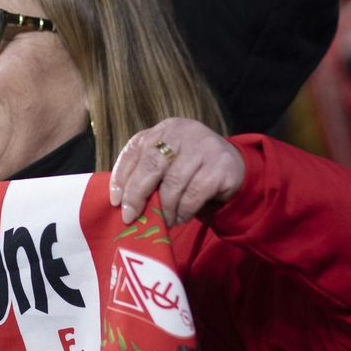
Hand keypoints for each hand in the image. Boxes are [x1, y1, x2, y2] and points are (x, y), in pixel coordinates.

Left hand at [109, 118, 246, 226]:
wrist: (235, 169)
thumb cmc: (191, 169)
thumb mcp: (168, 162)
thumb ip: (146, 172)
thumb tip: (120, 200)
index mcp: (163, 129)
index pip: (135, 149)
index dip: (121, 176)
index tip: (115, 200)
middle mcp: (182, 132)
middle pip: (151, 164)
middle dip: (137, 194)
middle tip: (130, 217)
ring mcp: (203, 147)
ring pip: (173, 183)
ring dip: (164, 208)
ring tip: (163, 221)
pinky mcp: (220, 166)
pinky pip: (193, 195)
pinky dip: (183, 211)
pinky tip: (180, 217)